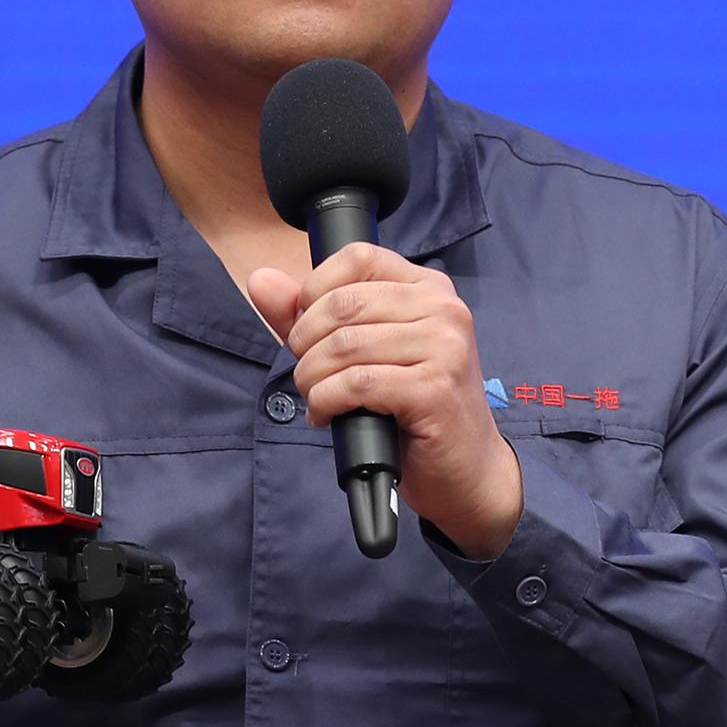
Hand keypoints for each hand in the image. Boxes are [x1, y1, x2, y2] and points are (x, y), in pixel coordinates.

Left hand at [247, 244, 523, 560]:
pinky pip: (356, 384)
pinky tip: (327, 415)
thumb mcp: (361, 352)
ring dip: (312, 378)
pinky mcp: (434, 389)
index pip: (358, 257)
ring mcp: (444, 347)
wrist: (465, 469)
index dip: (315, 289)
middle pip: (343, 303)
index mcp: (429, 287)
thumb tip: (261, 280)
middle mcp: (443, 309)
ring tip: (316, 397)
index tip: (308, 329)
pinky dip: (326, 401)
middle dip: (306, 343)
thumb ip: (308, 315)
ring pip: (344, 346)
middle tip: (307, 374)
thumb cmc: (412, 409)